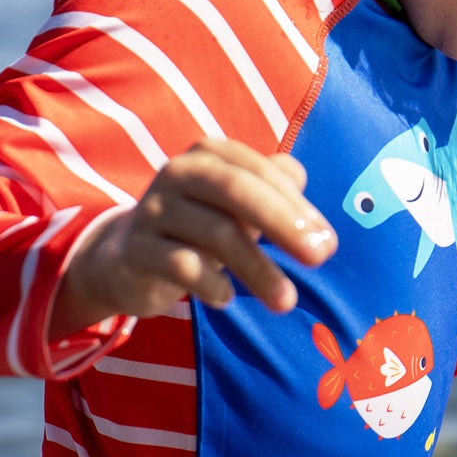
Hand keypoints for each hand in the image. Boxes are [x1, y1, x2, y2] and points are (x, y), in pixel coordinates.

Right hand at [54, 140, 336, 336]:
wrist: (129, 256)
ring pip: (216, 234)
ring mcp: (154, 209)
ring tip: (285, 301)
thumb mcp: (239, 206)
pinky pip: (181, 265)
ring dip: (258, 270)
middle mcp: (179, 172)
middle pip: (238, 191)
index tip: (327, 244)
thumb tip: (302, 186)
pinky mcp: (136, 249)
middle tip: (319, 259)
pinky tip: (227, 300)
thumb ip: (275, 189)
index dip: (297, 207)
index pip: (261, 173)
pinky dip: (211, 284)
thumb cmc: (200, 226)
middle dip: (284, 224)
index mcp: (210, 155)